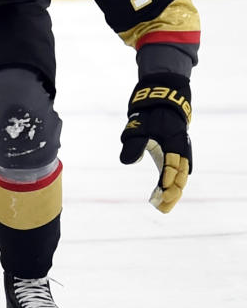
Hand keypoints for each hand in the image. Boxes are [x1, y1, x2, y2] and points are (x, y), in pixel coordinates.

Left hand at [119, 75, 191, 212]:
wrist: (161, 100)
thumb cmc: (149, 114)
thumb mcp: (138, 126)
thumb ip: (133, 144)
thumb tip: (127, 163)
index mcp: (173, 144)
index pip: (172, 167)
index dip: (167, 181)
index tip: (160, 193)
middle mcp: (180, 151)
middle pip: (180, 177)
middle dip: (172, 193)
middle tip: (161, 207)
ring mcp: (179, 153)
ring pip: (180, 177)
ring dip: (173, 191)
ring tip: (163, 205)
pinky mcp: (174, 154)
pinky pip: (177, 172)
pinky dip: (172, 184)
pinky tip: (165, 193)